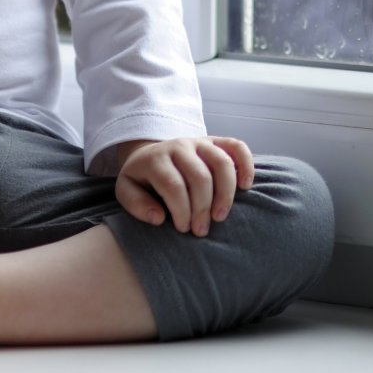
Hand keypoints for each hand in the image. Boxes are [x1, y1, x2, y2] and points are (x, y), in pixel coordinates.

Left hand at [114, 137, 255, 236]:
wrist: (150, 155)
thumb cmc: (142, 180)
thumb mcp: (126, 191)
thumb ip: (136, 205)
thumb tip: (159, 218)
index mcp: (155, 159)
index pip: (173, 185)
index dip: (181, 210)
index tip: (184, 229)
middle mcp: (179, 146)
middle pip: (199, 176)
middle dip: (202, 208)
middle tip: (201, 231)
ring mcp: (199, 142)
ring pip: (221, 162)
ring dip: (225, 193)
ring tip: (221, 216)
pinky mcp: (216, 141)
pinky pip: (237, 147)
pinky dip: (246, 165)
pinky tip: (246, 187)